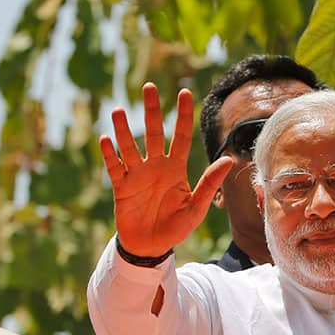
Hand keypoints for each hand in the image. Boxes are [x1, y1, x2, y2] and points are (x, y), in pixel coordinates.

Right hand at [99, 83, 233, 256]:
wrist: (151, 247)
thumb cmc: (176, 228)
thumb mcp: (196, 208)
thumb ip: (210, 184)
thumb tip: (229, 161)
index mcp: (176, 169)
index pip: (182, 137)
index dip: (183, 115)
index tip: (185, 92)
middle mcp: (156, 166)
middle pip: (154, 133)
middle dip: (152, 111)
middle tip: (149, 86)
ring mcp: (137, 175)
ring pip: (130, 147)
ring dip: (124, 129)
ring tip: (118, 111)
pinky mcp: (122, 187)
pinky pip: (115, 167)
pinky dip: (110, 154)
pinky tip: (106, 139)